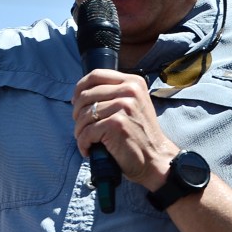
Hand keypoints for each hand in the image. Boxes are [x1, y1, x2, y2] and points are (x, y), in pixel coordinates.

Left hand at [72, 69, 177, 189]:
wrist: (155, 157)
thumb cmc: (140, 134)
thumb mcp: (133, 104)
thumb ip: (114, 93)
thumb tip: (81, 94)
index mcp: (133, 82)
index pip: (96, 75)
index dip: (80, 88)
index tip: (76, 102)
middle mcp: (130, 90)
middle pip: (86, 95)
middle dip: (77, 114)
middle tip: (83, 128)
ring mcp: (123, 106)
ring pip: (83, 115)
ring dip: (80, 132)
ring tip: (87, 141)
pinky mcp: (116, 124)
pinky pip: (86, 131)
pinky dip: (83, 143)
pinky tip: (88, 149)